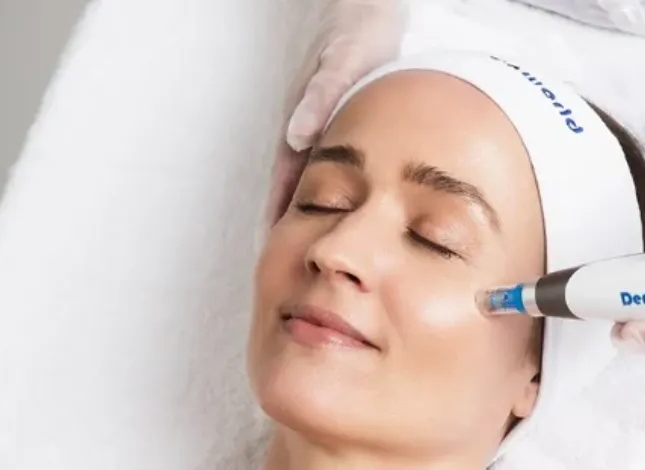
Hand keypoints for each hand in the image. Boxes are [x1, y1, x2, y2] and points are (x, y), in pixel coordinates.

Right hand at [261, 0, 406, 241]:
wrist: (369, 9)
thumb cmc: (357, 34)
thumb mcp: (342, 63)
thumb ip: (320, 98)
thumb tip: (298, 138)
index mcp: (302, 124)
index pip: (284, 184)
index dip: (279, 219)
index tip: (275, 254)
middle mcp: (308, 132)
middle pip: (296, 192)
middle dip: (292, 228)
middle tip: (293, 268)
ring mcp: (323, 132)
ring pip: (315, 186)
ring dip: (314, 218)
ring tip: (316, 255)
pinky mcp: (341, 128)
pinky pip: (335, 173)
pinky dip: (339, 198)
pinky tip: (350, 216)